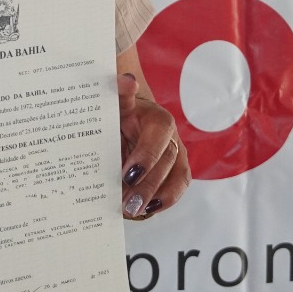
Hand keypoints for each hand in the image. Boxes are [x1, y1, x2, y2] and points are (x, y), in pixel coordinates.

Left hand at [118, 73, 190, 218]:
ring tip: (134, 210)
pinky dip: (164, 200)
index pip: (159, 135)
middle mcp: (172, 136)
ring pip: (176, 177)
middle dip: (146, 184)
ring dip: (156, 196)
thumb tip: (126, 81)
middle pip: (166, 162)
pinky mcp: (177, 170)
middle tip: (126, 202)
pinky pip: (178, 187)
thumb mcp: (114, 103)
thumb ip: (118, 94)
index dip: (146, 156)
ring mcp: (177, 154)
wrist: (127, 117)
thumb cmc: (119, 111)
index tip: (127, 173)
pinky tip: (147, 210)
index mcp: (157, 117)